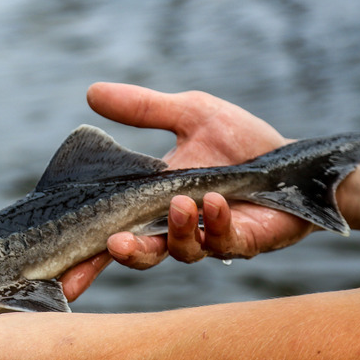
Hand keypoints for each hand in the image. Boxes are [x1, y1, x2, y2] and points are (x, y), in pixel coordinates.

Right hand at [61, 83, 313, 300]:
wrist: (299, 162)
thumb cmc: (243, 142)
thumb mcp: (190, 114)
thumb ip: (142, 108)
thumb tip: (92, 91)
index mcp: (153, 205)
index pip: (113, 233)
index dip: (86, 255)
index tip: (60, 268)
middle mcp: (175, 229)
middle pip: (138, 255)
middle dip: (124, 254)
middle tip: (113, 244)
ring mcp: (207, 240)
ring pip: (178, 251)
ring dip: (175, 230)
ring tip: (180, 203)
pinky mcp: (242, 243)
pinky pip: (222, 243)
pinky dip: (214, 223)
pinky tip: (215, 201)